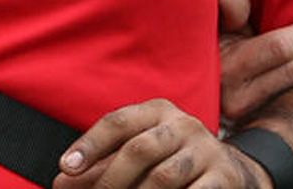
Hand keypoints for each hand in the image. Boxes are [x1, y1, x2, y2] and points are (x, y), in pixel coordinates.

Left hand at [54, 100, 267, 188]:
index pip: (117, 122)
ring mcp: (206, 150)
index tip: (65, 169)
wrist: (232, 173)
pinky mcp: (225, 178)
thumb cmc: (171, 162)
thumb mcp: (138, 156)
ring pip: (163, 177)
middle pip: (138, 149)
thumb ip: (101, 168)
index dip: (89, 145)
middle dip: (109, 179)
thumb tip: (61, 182)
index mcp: (157, 111)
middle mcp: (183, 124)